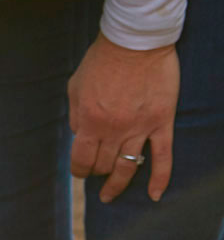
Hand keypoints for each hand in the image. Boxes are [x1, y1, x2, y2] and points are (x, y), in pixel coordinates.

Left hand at [68, 35, 177, 202]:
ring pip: (128, 167)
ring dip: (117, 184)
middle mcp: (114, 130)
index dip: (78, 169)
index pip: (81, 158)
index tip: (79, 171)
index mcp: (90, 121)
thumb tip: (79, 137)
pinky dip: (160, 179)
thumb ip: (76, 115)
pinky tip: (155, 195)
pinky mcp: (161, 123)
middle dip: (96, 172)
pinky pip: (163, 157)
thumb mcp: (75, 87)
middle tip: (95, 173)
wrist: (134, 44)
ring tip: (110, 195)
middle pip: (104, 164)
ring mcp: (139, 128)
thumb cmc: (101, 62)